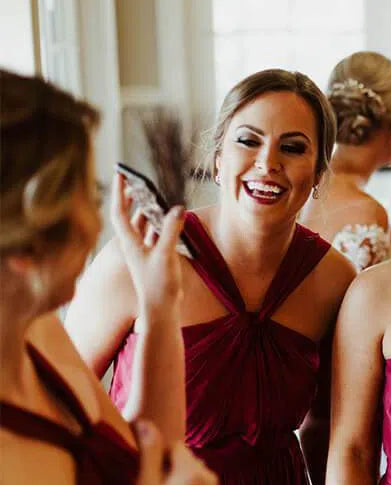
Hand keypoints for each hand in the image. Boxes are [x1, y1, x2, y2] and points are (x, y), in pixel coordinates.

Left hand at [111, 172, 183, 322]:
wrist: (161, 309)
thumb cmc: (158, 285)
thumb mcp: (165, 254)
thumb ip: (171, 230)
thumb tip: (178, 208)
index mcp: (130, 243)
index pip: (119, 212)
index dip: (119, 193)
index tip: (120, 175)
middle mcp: (133, 245)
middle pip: (128, 216)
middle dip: (131, 199)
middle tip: (136, 182)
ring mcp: (143, 252)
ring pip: (141, 225)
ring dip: (146, 211)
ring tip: (153, 196)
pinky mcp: (154, 258)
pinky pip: (153, 235)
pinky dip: (158, 224)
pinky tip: (168, 219)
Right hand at [135, 420, 226, 484]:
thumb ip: (149, 452)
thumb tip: (146, 422)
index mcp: (190, 470)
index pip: (177, 448)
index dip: (164, 460)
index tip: (157, 479)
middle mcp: (209, 478)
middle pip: (191, 461)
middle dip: (179, 470)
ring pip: (202, 475)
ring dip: (191, 482)